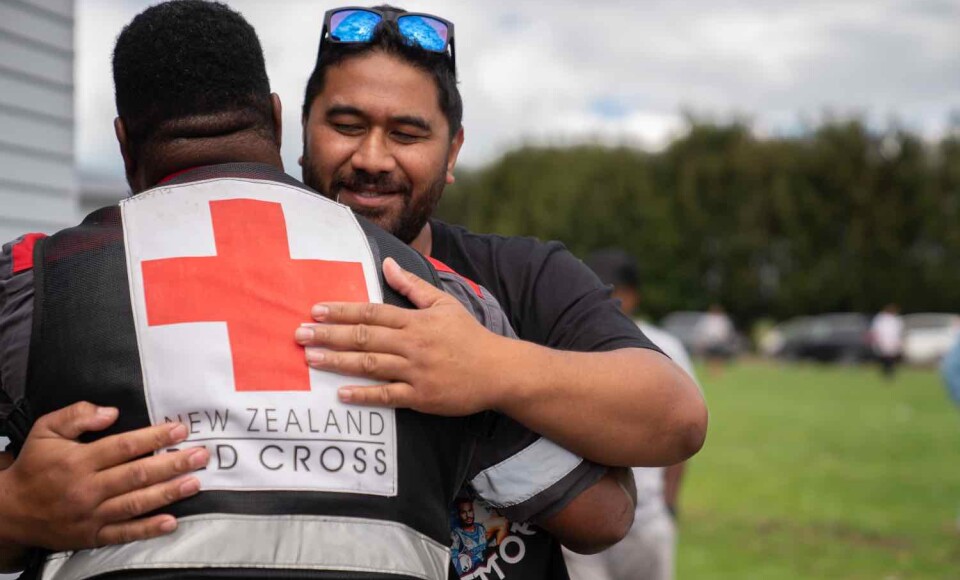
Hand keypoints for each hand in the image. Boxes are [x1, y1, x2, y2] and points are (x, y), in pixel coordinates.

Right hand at [0, 401, 208, 549]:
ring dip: (168, 493)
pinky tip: (171, 522)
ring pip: (136, 503)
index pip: (123, 447)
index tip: (180, 429)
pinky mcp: (92, 536)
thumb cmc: (33, 467)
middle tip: (201, 455)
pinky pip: (124, 533)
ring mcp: (90, 515)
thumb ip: (76, 415)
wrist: (9, 512)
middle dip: (172, 464)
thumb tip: (111, 412)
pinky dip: (148, 529)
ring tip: (195, 483)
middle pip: (137, 475)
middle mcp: (87, 489)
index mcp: (78, 461)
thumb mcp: (45, 431)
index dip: (153, 438)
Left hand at [294, 257, 507, 415]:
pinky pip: (388, 396)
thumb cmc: (469, 335)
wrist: (498, 370)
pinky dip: (364, 395)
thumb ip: (413, 285)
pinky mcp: (421, 397)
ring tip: (310, 359)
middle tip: (299, 334)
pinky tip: (341, 393)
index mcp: (416, 321)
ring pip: (371, 365)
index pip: (372, 312)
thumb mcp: (444, 304)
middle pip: (364, 337)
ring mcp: (416, 372)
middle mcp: (412, 344)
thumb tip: (386, 264)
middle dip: (329, 335)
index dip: (342, 311)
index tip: (316, 310)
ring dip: (338, 361)